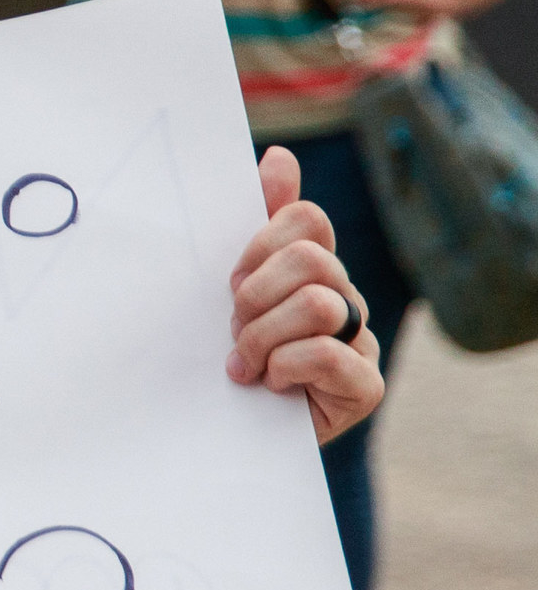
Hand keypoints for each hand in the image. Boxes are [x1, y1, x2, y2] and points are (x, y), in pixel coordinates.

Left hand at [227, 146, 382, 444]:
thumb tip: (278, 156)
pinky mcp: (364, 387)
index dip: (259, 243)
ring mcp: (360, 340)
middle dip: (256, 293)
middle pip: (312, 259)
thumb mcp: (227, 287)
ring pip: (320, 305)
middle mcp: (344, 296)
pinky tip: (271, 385)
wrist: (224, 433)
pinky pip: (330, 355)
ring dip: (263, 336)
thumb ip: (254, 222)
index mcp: (311, 267)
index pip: (305, 219)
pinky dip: (286, 368)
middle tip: (232, 327)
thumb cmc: (224, 353)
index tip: (229, 281)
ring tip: (245, 362)